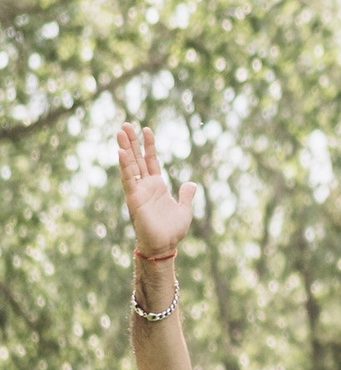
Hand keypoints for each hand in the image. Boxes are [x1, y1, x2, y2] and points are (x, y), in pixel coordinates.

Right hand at [115, 123, 196, 258]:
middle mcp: (145, 186)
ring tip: (120, 132)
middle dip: (131, 142)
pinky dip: (124, 166)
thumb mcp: (184, 209)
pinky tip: (121, 152)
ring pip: (130, 165)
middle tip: (124, 124)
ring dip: (125, 148)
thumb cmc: (172, 230)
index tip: (146, 129)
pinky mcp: (134, 199)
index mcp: (157, 186)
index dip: (148, 145)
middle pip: (137, 158)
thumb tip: (190, 184)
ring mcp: (138, 191)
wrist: (164, 246)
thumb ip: (186, 195)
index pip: (151, 160)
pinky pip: (128, 180)